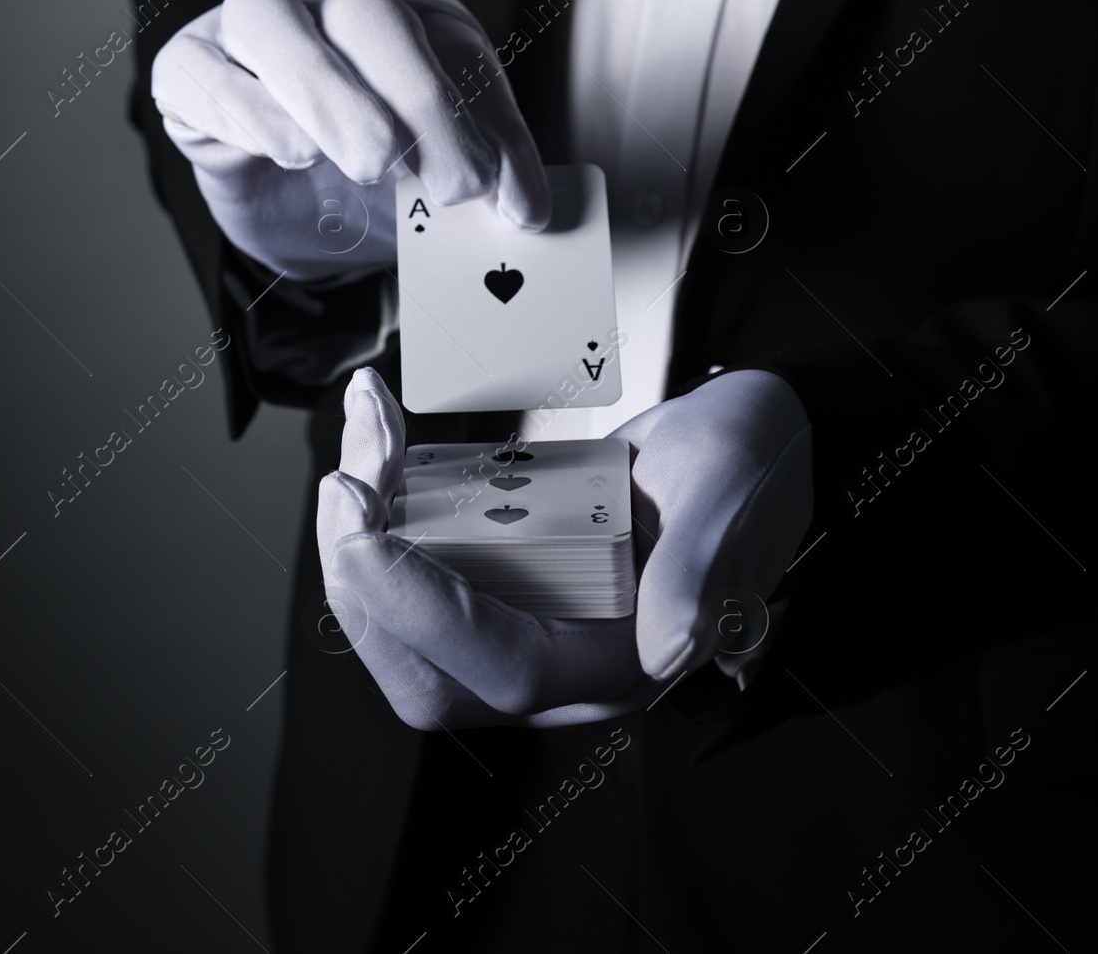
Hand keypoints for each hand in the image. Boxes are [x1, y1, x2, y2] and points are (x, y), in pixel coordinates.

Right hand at [151, 0, 549, 281]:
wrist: (299, 216)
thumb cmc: (375, 176)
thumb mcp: (441, 171)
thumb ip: (489, 174)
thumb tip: (527, 209)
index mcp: (406, 13)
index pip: (445, 41)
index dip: (469, 114)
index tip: (486, 190)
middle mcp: (325, 4)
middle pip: (365, 12)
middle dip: (412, 97)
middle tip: (440, 183)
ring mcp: (250, 31)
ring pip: (267, 17)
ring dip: (322, 93)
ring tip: (364, 165)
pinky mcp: (188, 70)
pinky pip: (197, 68)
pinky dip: (244, 111)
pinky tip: (286, 154)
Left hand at [315, 367, 812, 728]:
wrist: (749, 439)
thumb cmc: (751, 467)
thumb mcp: (730, 498)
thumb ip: (699, 569)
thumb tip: (668, 650)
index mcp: (624, 663)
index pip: (504, 668)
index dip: (423, 611)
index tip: (363, 530)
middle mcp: (563, 665)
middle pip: (428, 671)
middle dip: (364, 583)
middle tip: (346, 479)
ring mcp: (523, 626)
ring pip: (404, 624)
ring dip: (360, 533)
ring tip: (367, 426)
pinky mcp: (497, 585)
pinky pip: (414, 570)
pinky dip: (382, 506)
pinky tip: (381, 437)